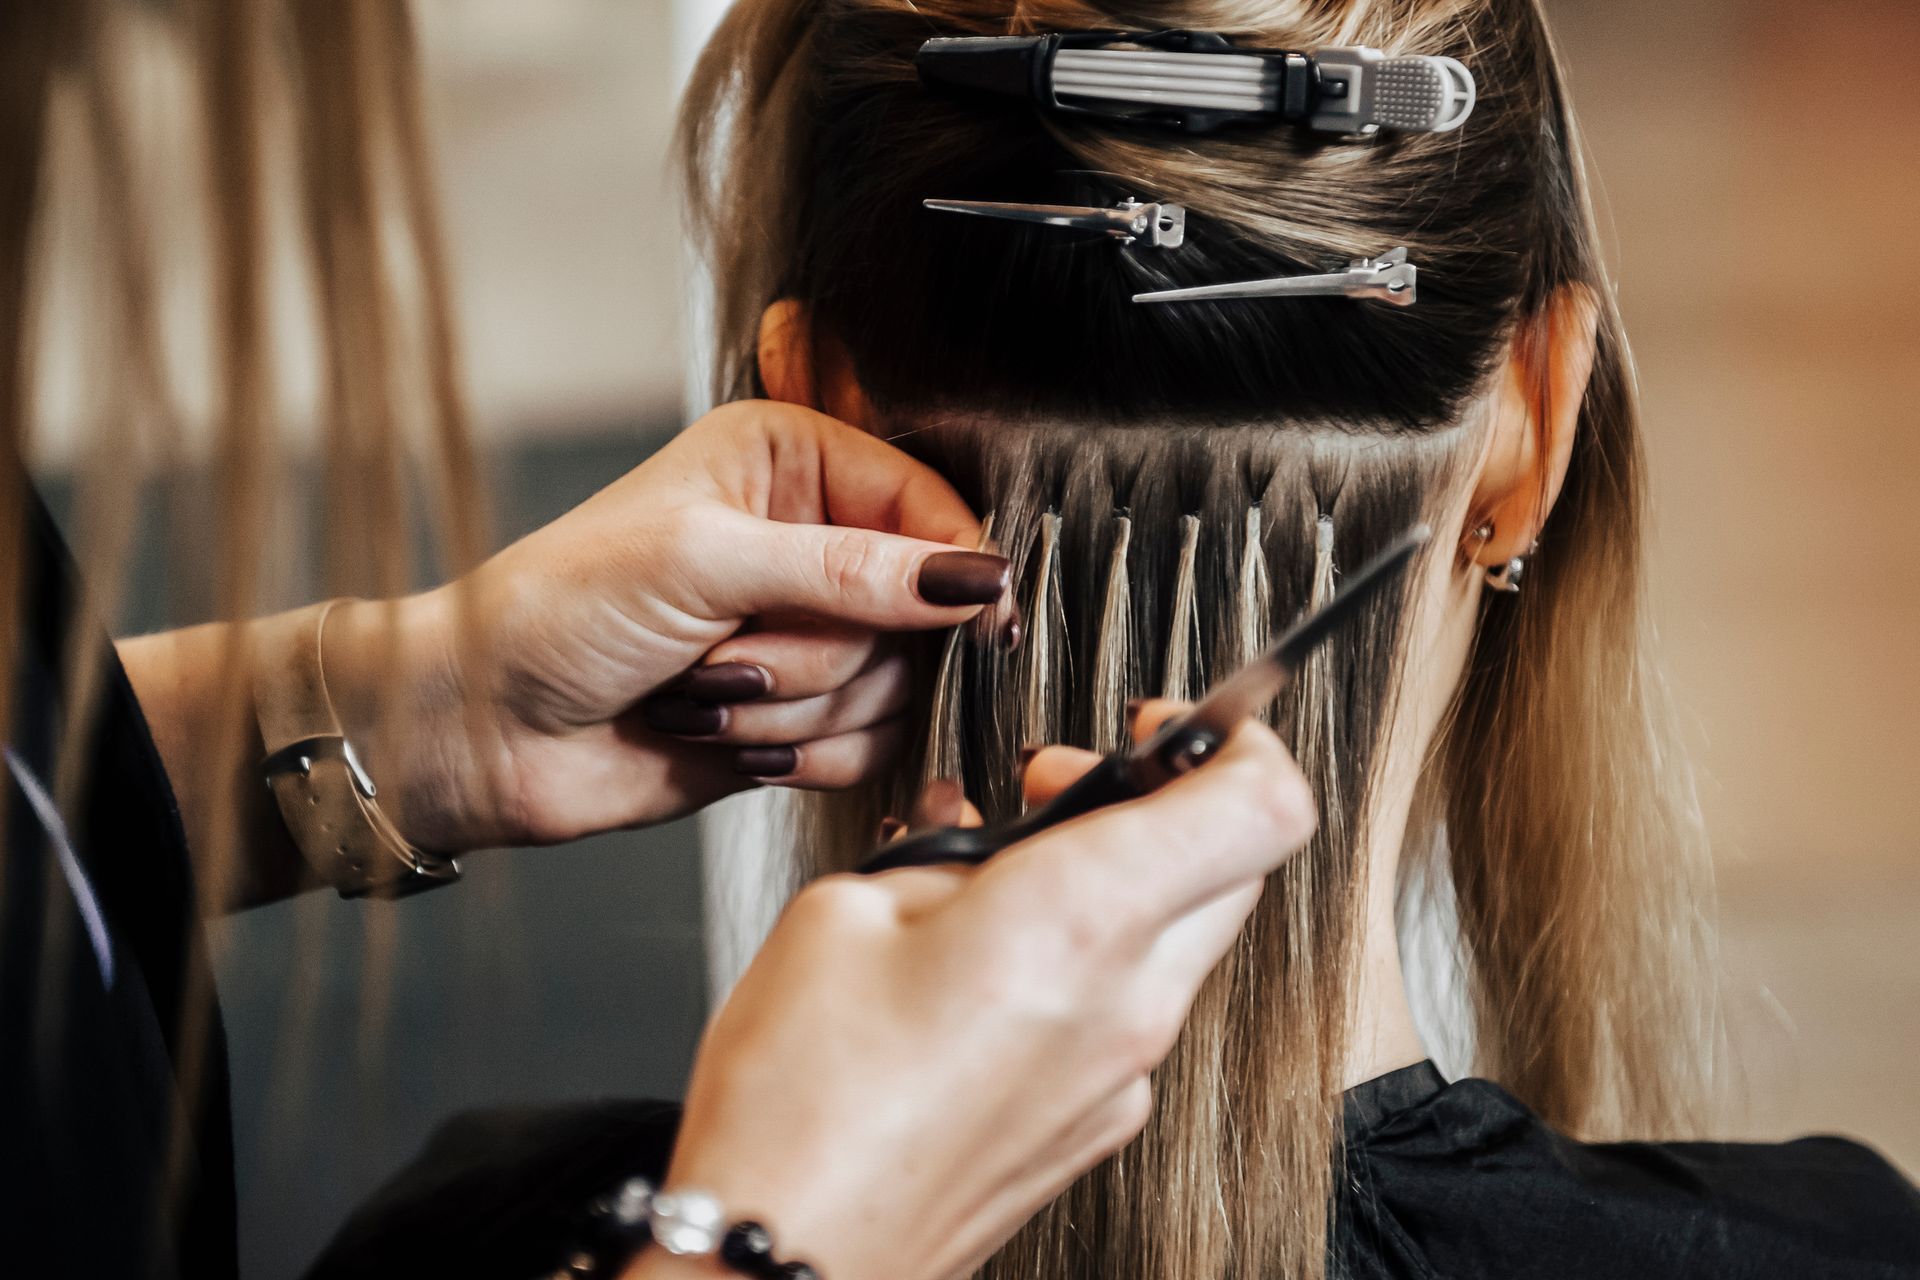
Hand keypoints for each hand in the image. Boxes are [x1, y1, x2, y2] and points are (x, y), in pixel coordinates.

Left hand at [325, 401, 1009, 850]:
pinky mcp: (803, 714)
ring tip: (703, 690)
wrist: (486, 729)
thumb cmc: (561, 613)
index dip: (949, 565)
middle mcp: (811, 541)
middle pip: (919, 610)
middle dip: (826, 650)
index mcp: (790, 462)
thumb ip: (849, 569)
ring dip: (794, 706)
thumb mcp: (705, 562)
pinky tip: (723, 735)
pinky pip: (870, 746)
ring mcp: (809, 632)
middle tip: (733, 649)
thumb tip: (970, 576)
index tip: (970, 614)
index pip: (928, 503)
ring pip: (896, 686)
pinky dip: (800, 755)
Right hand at [642, 703, 1315, 1279]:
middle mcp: (1127, 1004)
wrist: (786, 1264)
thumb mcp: (846, 909)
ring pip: (1184, 936)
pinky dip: (1091, 958)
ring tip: (1003, 875)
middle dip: (1166, 800)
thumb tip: (991, 836)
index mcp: (1077, 921)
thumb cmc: (799, 1105)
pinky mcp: (1096, 1125)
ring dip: (1124, 879)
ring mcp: (1122, 1077)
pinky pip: (1134, 1007)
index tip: (1170, 724)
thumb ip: (950, 852)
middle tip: (1063, 786)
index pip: (1261, 804)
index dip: (1235, 738)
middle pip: (1238, 866)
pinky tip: (991, 957)